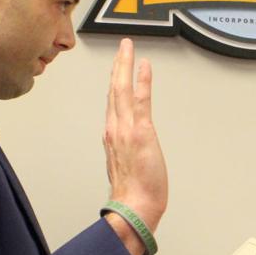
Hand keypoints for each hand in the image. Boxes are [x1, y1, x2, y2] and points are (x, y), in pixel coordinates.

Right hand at [104, 38, 167, 233]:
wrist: (134, 207)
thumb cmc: (133, 194)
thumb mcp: (125, 168)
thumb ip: (125, 154)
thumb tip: (130, 150)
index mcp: (112, 137)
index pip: (112, 103)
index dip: (114, 83)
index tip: (117, 69)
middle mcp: (115, 129)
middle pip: (113, 90)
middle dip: (117, 66)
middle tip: (123, 47)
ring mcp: (126, 129)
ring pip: (121, 89)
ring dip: (125, 65)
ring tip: (128, 47)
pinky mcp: (140, 131)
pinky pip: (139, 100)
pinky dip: (141, 80)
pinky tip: (143, 65)